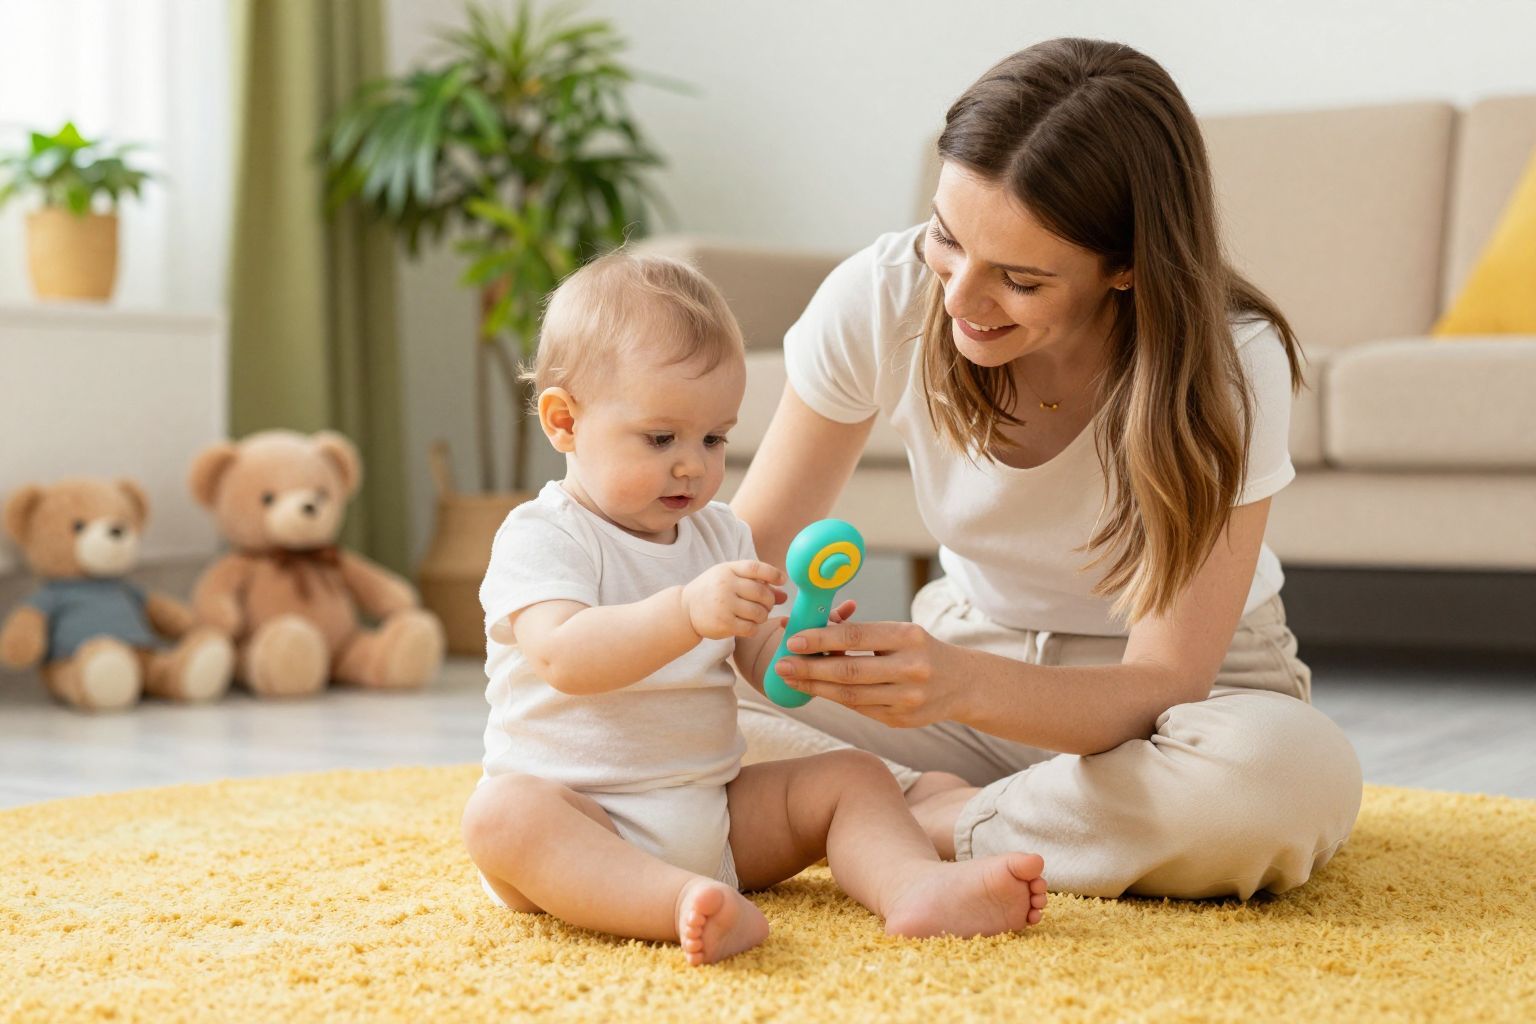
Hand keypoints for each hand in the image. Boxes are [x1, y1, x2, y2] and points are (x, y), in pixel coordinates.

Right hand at [682, 560, 788, 639]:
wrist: (686, 609)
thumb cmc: (714, 591)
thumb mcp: (731, 580)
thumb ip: (756, 584)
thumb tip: (784, 596)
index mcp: (728, 570)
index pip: (756, 568)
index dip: (773, 574)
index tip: (782, 580)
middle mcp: (725, 585)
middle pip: (762, 593)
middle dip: (769, 601)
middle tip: (766, 605)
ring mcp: (724, 605)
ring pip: (759, 613)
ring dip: (763, 616)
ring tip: (756, 616)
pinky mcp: (723, 623)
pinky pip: (751, 628)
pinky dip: (754, 628)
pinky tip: (747, 625)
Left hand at [773, 619, 959, 727]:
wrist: (962, 684)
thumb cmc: (920, 650)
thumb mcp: (901, 634)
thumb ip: (862, 634)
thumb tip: (813, 631)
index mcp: (909, 637)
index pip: (856, 636)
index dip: (821, 639)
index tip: (793, 640)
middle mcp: (911, 669)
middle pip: (849, 671)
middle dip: (809, 668)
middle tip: (781, 664)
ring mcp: (907, 699)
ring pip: (850, 695)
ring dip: (815, 687)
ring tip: (791, 678)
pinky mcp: (902, 721)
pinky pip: (859, 709)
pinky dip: (835, 699)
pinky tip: (817, 690)